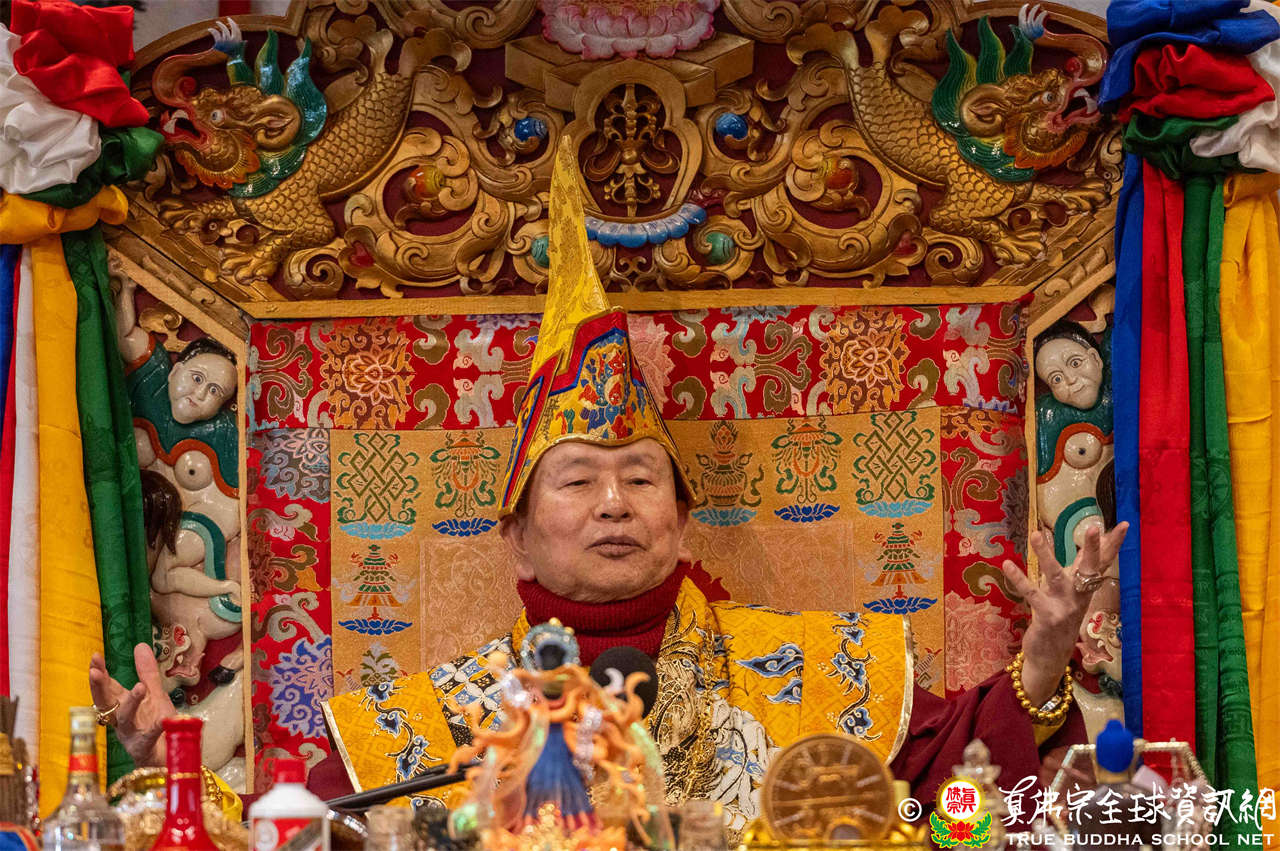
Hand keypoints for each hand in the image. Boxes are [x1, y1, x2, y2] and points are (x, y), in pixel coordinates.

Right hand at [88, 643, 176, 765]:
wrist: (171, 759)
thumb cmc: (159, 727)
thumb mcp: (155, 695)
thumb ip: (147, 673)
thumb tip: (139, 645)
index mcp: (123, 706)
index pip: (107, 687)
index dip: (100, 673)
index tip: (95, 656)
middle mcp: (122, 721)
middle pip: (106, 703)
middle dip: (99, 687)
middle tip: (95, 671)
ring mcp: (132, 735)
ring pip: (125, 719)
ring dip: (131, 703)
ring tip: (139, 687)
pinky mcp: (145, 748)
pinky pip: (150, 736)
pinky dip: (157, 727)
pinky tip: (163, 718)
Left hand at [1000, 521, 1128, 705]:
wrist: (1051, 657)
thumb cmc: (1060, 617)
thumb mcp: (1071, 592)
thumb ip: (1078, 570)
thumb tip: (1089, 546)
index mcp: (1086, 588)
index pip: (1103, 562)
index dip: (1113, 544)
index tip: (1125, 524)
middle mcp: (1079, 596)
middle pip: (1088, 568)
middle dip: (1093, 548)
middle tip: (1095, 527)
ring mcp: (1064, 606)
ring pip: (1055, 576)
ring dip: (1045, 555)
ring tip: (1035, 534)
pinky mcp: (1047, 616)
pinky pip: (1032, 594)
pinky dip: (1019, 579)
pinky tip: (1007, 564)